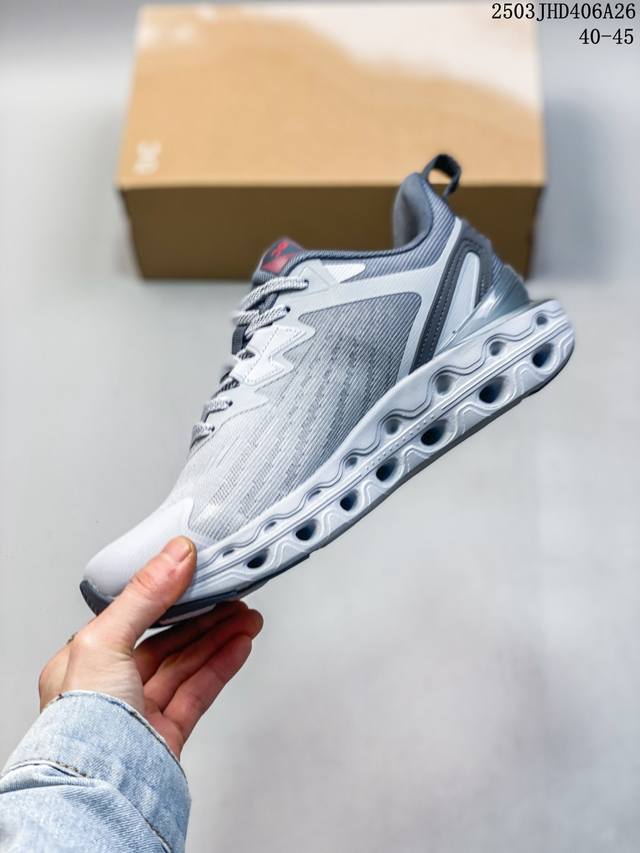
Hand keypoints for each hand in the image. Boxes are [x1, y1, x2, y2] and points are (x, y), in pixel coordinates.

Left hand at [39, 537, 262, 758]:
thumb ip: (143, 595)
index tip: (197, 575)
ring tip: (247, 618)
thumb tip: (174, 555)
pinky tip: (240, 646)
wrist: (102, 790)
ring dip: (219, 638)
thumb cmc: (84, 725)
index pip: (133, 617)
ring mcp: (140, 712)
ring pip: (186, 665)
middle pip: (167, 641)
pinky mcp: (165, 734)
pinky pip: (199, 691)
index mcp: (83, 662)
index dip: (168, 594)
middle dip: (204, 617)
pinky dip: (222, 666)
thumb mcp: (104, 640)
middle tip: (233, 596)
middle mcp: (110, 687)